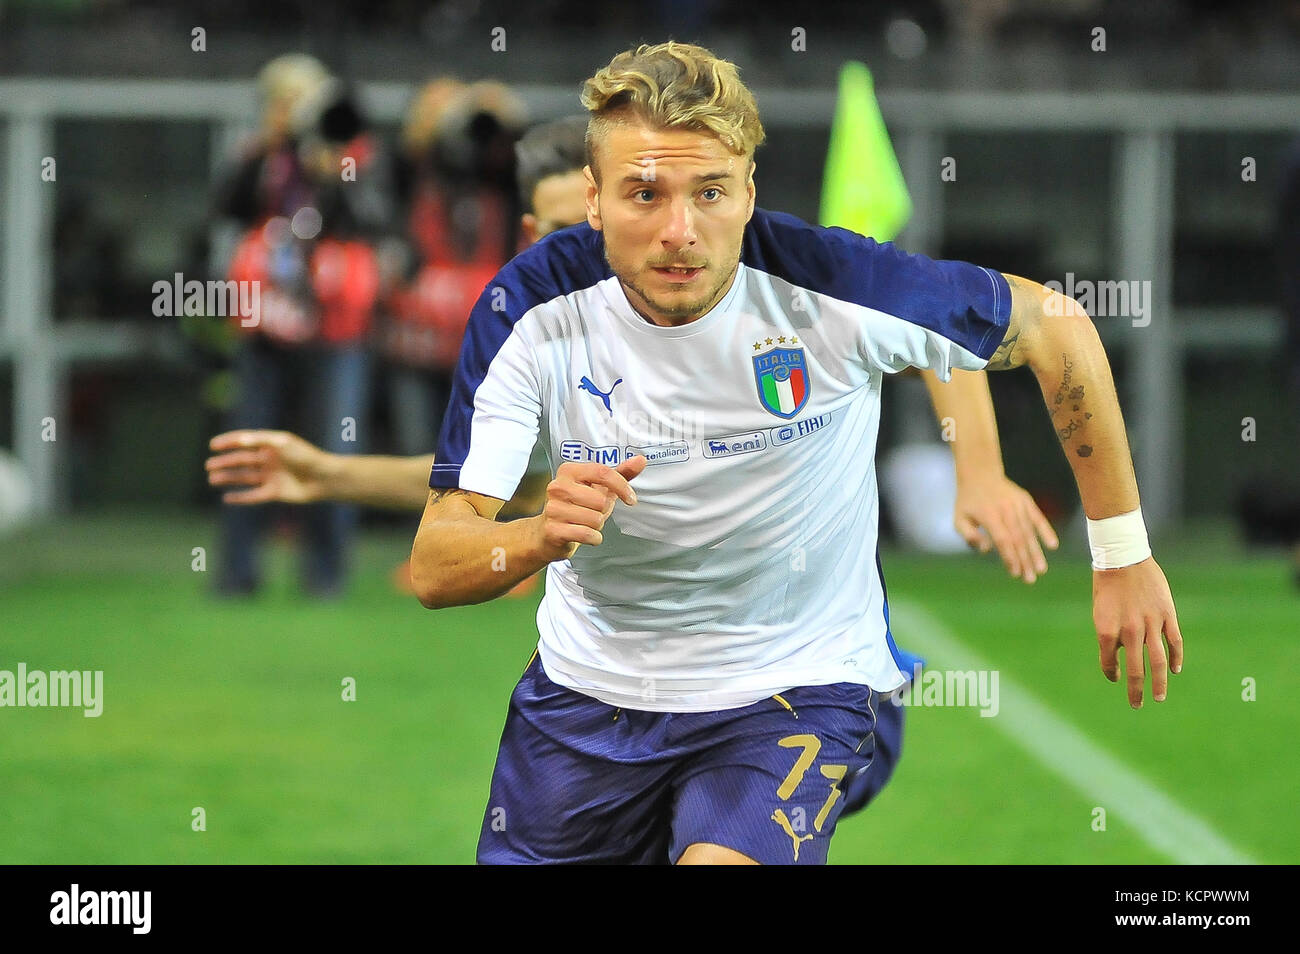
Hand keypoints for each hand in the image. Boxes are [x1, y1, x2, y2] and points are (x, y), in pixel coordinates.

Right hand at [205, 430, 330, 504]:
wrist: (324, 478)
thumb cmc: (306, 457)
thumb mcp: (283, 443)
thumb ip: (261, 441)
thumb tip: (240, 440)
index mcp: (271, 445)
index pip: (245, 441)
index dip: (229, 442)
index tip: (213, 445)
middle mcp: (270, 460)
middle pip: (242, 460)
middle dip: (225, 462)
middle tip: (208, 465)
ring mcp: (272, 476)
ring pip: (245, 477)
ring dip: (228, 478)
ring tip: (212, 479)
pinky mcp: (275, 492)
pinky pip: (253, 495)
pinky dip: (241, 497)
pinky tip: (226, 498)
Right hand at [535, 456, 646, 560]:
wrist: (547, 533)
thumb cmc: (576, 507)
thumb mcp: (598, 488)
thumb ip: (620, 474)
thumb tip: (641, 460)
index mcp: (569, 471)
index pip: (603, 473)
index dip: (622, 486)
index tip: (631, 499)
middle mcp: (558, 486)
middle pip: (601, 500)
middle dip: (603, 511)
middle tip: (591, 512)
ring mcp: (553, 508)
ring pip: (596, 520)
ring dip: (597, 526)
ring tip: (584, 523)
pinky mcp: (553, 530)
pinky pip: (588, 535)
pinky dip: (593, 538)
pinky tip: (583, 534)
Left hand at [954, 473, 1058, 582]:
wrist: (980, 474)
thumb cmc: (969, 501)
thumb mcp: (959, 518)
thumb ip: (969, 536)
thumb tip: (986, 549)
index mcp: (989, 515)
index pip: (1002, 540)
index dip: (1010, 557)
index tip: (1015, 573)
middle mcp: (1006, 510)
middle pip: (1018, 539)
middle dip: (1025, 561)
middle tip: (1030, 579)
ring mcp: (1018, 504)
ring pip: (1029, 531)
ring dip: (1036, 552)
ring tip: (1041, 569)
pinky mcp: (1026, 501)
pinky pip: (1038, 518)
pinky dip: (1046, 531)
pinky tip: (1053, 545)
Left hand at [1092, 556, 1183, 707]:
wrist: (1122, 558)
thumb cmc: (1107, 586)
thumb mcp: (1100, 612)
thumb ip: (1110, 634)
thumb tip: (1121, 655)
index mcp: (1107, 630)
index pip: (1108, 662)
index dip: (1111, 673)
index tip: (1115, 678)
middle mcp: (1129, 630)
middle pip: (1135, 669)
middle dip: (1135, 690)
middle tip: (1137, 705)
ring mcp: (1150, 623)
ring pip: (1158, 661)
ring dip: (1159, 682)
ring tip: (1158, 697)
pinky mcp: (1167, 614)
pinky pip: (1174, 642)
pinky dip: (1176, 657)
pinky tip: (1175, 670)